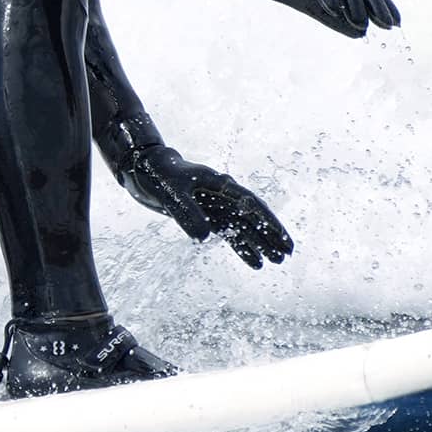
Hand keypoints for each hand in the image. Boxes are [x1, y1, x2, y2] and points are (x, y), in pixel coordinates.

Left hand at [118, 145, 292, 268]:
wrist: (144, 169)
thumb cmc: (158, 174)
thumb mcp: (171, 193)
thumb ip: (188, 213)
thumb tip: (206, 237)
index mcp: (220, 184)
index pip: (250, 205)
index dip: (267, 222)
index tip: (281, 237)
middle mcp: (223, 196)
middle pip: (253, 218)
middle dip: (271, 235)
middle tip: (288, 253)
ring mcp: (216, 206)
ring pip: (244, 228)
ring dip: (260, 244)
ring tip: (276, 261)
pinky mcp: (207, 216)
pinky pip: (229, 234)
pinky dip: (242, 248)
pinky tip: (254, 262)